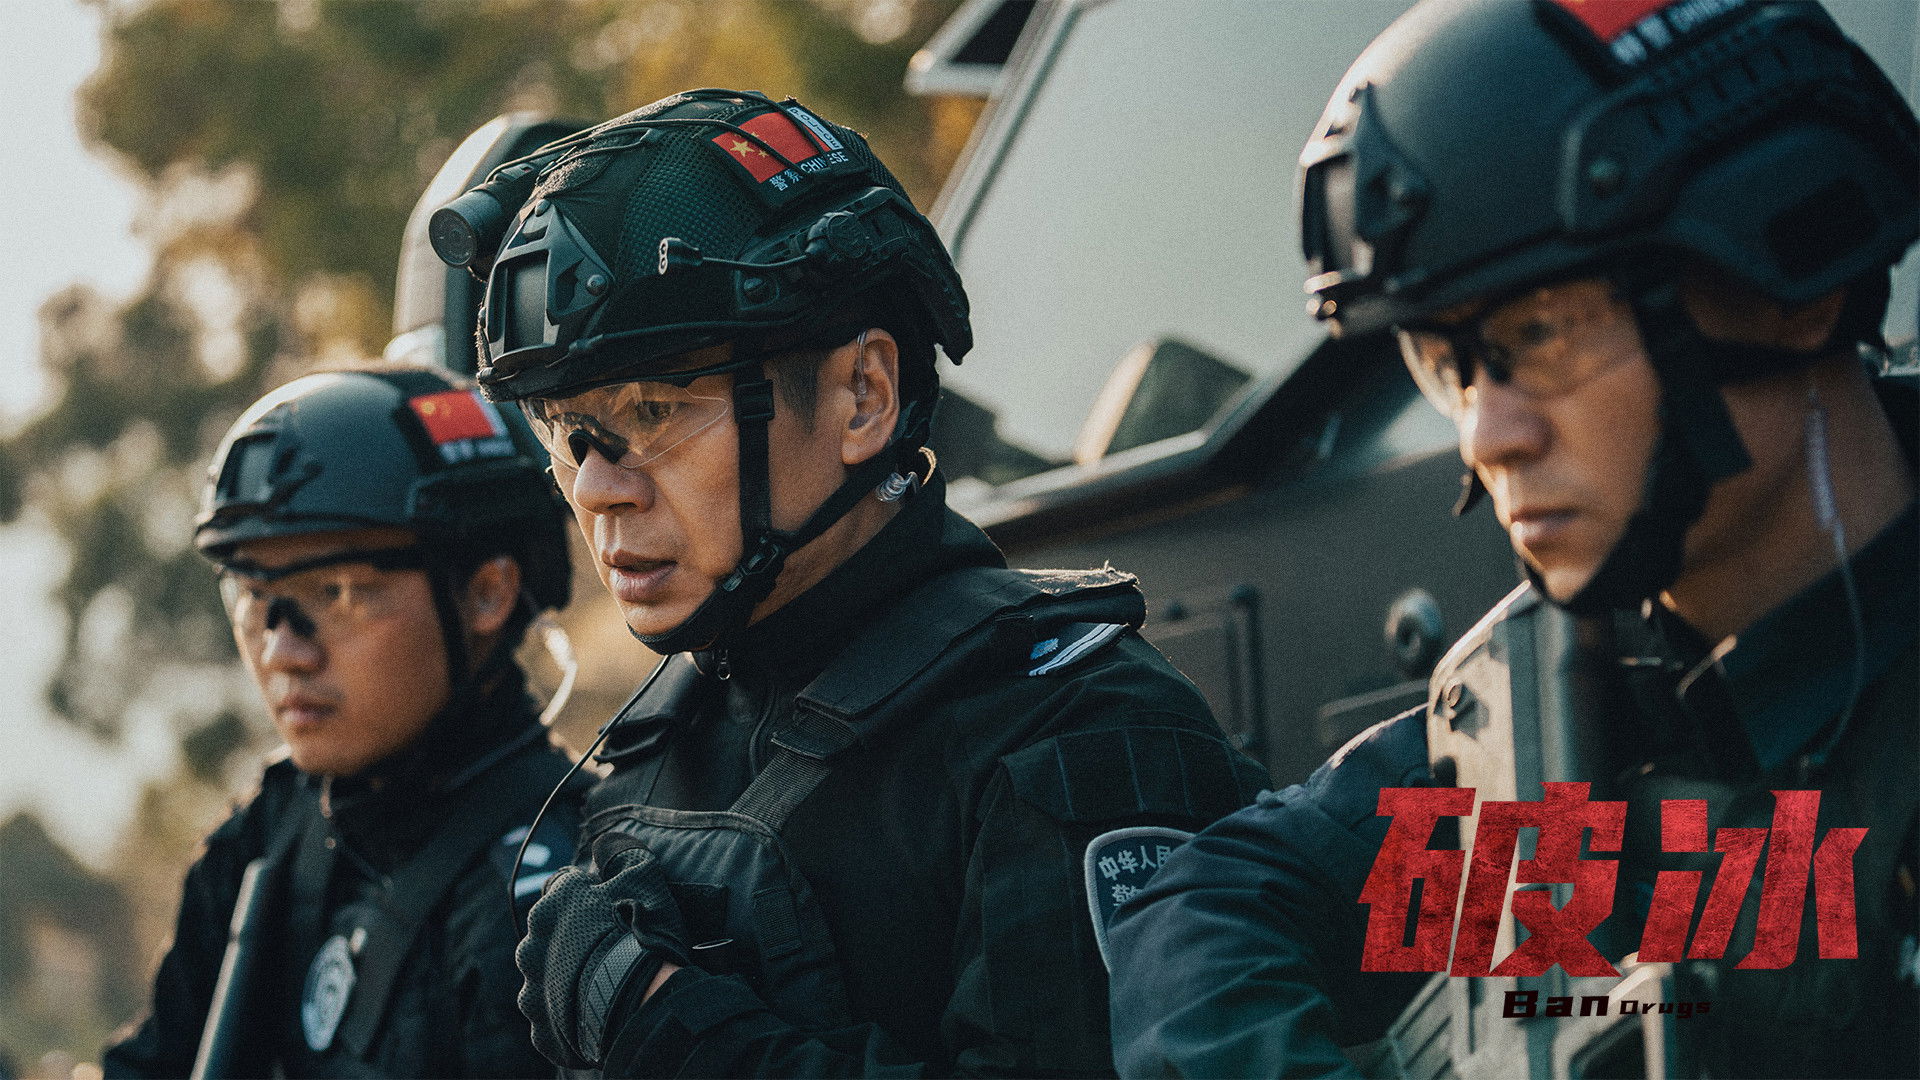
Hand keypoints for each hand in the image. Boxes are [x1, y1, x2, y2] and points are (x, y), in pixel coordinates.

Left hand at [516, 833, 689, 1068]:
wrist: (637, 1004)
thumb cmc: (640, 938)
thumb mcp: (643, 880)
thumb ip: (622, 855)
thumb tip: (608, 840)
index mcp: (553, 904)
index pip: (560, 888)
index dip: (585, 896)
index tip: (606, 908)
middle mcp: (531, 945)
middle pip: (550, 937)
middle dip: (572, 941)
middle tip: (608, 953)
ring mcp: (532, 992)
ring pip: (547, 981)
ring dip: (568, 982)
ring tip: (603, 991)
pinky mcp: (540, 1030)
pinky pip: (552, 1022)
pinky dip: (569, 1020)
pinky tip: (598, 1018)